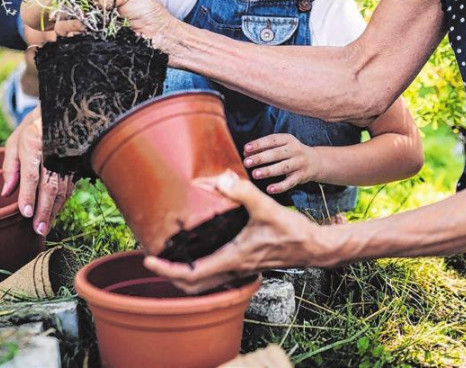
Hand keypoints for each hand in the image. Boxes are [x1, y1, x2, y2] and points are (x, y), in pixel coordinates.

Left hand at [1, 106, 74, 235]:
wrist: (60, 112)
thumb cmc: (32, 129)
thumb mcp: (15, 142)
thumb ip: (9, 167)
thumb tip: (5, 193)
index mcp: (33, 145)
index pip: (31, 174)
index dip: (28, 195)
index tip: (26, 213)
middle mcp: (52, 153)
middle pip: (49, 186)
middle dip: (44, 210)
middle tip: (38, 229)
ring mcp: (66, 159)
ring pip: (62, 190)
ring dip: (54, 211)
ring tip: (45, 227)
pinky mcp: (73, 165)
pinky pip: (69, 187)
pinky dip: (61, 203)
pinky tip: (54, 214)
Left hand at [143, 170, 330, 293]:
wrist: (314, 248)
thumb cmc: (293, 232)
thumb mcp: (266, 208)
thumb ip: (243, 192)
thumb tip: (220, 178)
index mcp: (232, 259)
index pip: (192, 274)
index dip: (167, 270)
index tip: (150, 261)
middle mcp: (233, 269)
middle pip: (193, 286)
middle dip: (170, 276)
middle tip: (154, 259)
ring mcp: (239, 270)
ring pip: (204, 283)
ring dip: (184, 275)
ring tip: (170, 256)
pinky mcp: (245, 265)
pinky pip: (215, 276)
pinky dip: (200, 270)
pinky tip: (198, 252)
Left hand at [242, 134, 317, 194]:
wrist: (315, 161)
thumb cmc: (292, 152)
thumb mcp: (283, 145)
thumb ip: (266, 147)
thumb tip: (246, 153)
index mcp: (288, 139)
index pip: (272, 140)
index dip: (258, 144)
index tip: (246, 149)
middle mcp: (295, 150)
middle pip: (276, 154)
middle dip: (260, 158)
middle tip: (247, 162)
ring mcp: (299, 163)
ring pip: (282, 168)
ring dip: (268, 171)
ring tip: (255, 174)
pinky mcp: (302, 176)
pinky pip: (290, 182)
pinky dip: (280, 186)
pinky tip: (270, 189)